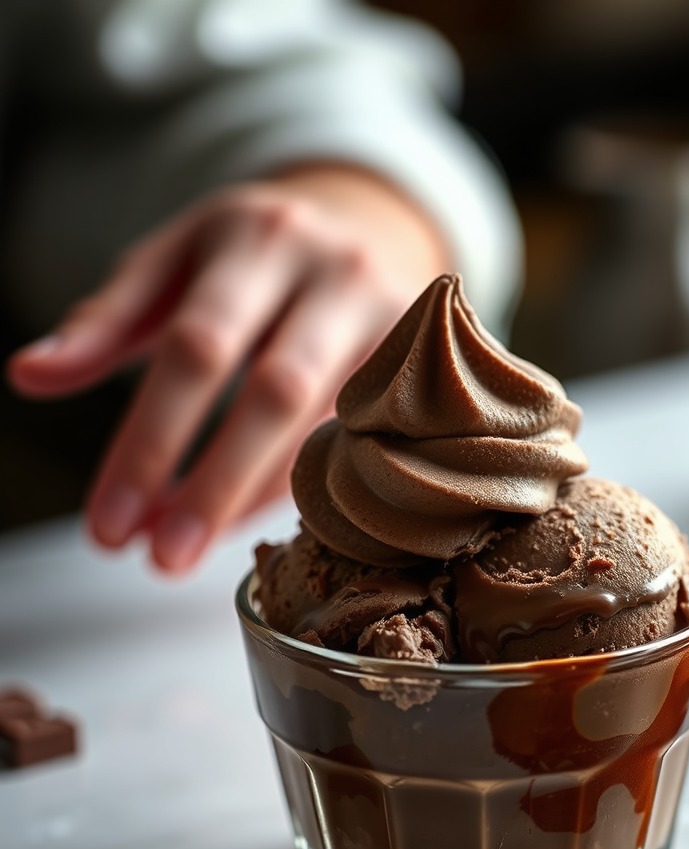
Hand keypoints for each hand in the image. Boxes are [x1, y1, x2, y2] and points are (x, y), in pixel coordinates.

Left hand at [6, 165, 449, 572]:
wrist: (365, 228)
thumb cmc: (252, 257)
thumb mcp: (175, 263)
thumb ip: (109, 320)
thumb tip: (29, 376)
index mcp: (257, 235)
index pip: (197, 346)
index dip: (152, 440)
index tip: (109, 523)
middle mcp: (335, 270)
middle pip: (276, 391)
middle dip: (213, 485)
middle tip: (160, 560)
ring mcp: (395, 317)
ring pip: (333, 426)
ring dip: (260, 497)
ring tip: (195, 549)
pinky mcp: (428, 363)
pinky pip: (371, 441)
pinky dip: (315, 487)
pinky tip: (261, 517)